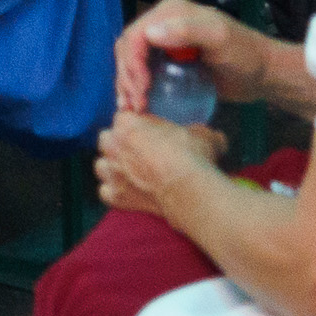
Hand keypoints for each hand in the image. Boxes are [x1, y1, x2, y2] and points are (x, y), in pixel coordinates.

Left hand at [91, 108, 229, 219]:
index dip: (135, 126)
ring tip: (129, 173)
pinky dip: (114, 193)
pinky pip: (105, 193)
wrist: (189, 190)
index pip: (123, 119)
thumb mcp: (201, 134)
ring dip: (112, 168)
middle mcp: (112, 146)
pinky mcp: (115, 197)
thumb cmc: (192, 155)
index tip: (147, 134)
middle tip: (138, 152)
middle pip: (106, 140)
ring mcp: (112, 172)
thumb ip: (199, 131)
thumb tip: (215, 136)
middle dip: (118, 144)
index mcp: (127, 124)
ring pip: (101, 166)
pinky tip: (127, 192)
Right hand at [110, 0, 262, 121]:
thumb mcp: (220, 39)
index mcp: (170, 11)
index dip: (132, 62)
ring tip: (132, 109)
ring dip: (126, 84)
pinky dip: (136, 88)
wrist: (263, 74)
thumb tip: (150, 33)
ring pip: (131, 60)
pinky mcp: (168, 62)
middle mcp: (162, 23)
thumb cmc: (245, 54)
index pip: (136, 34)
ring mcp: (164, 43)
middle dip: (126, 76)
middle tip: (136, 104)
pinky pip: (143, 72)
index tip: (142, 89)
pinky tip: (138, 106)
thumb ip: (188, 31)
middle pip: (128, 47)